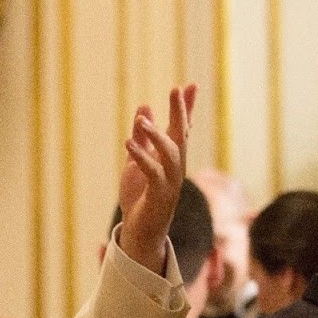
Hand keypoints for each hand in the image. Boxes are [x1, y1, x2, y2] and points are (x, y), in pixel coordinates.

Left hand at [117, 83, 196, 274]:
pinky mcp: (159, 195)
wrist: (141, 232)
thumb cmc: (140, 198)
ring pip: (169, 154)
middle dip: (180, 113)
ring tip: (141, 121)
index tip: (189, 85)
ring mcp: (170, 182)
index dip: (185, 108)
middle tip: (176, 90)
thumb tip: (144, 110)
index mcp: (171, 160)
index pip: (181, 129)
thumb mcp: (137, 162)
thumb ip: (142, 138)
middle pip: (181, 136)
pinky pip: (152, 172)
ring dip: (156, 136)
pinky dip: (142, 157)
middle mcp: (176, 168)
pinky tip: (129, 143)